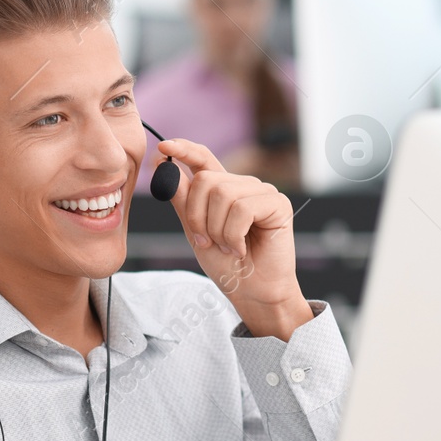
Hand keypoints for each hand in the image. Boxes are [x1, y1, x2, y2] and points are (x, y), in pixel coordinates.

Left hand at [159, 137, 313, 340]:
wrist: (252, 293)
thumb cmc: (228, 267)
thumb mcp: (196, 232)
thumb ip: (184, 201)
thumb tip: (165, 165)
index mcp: (223, 190)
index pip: (203, 160)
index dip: (184, 150)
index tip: (162, 146)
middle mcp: (243, 186)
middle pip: (205, 180)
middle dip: (197, 216)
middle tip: (207, 242)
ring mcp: (262, 192)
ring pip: (222, 194)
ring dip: (218, 231)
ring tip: (230, 248)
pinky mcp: (278, 203)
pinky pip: (242, 208)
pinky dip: (234, 235)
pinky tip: (242, 249)